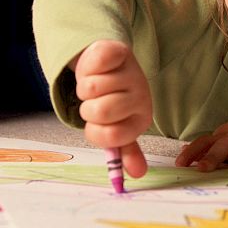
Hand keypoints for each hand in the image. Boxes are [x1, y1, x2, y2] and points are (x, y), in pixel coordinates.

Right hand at [72, 40, 151, 177]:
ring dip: (85, 86)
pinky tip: (98, 66)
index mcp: (141, 118)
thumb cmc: (113, 98)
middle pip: (99, 111)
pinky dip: (87, 66)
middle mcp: (141, 96)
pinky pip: (94, 65)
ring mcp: (133, 73)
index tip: (99, 122)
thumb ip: (125, 149)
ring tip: (97, 82)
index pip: (109, 136)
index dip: (95, 129)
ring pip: (91, 88)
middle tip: (96, 100)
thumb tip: (138, 174)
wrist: (112, 64)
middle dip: (88, 107)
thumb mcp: (119, 123)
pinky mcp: (121, 52)